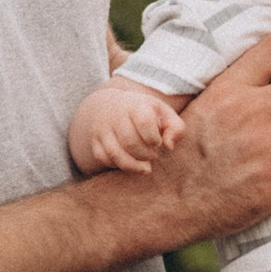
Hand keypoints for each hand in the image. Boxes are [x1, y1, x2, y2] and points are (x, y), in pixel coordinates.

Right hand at [69, 79, 186, 175]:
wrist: (111, 106)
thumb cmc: (144, 112)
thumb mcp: (164, 113)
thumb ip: (176, 128)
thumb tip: (169, 146)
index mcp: (135, 104)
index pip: (144, 122)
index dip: (154, 138)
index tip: (157, 142)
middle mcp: (115, 115)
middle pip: (130, 142)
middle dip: (146, 154)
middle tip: (153, 155)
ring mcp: (102, 129)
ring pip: (115, 153)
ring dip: (133, 165)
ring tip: (145, 167)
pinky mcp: (94, 141)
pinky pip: (104, 159)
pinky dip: (118, 165)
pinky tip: (129, 162)